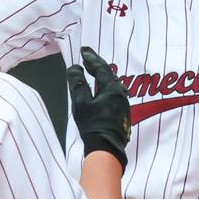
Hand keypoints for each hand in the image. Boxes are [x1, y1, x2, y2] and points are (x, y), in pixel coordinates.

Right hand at [65, 47, 130, 168]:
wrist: (106, 148)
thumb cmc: (93, 125)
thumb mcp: (80, 102)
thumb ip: (77, 83)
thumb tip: (74, 69)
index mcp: (111, 88)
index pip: (101, 67)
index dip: (91, 58)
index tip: (84, 50)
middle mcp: (121, 94)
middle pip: (109, 75)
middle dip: (97, 66)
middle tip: (87, 59)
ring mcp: (123, 105)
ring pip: (112, 85)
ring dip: (102, 77)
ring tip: (94, 73)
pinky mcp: (122, 114)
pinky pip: (114, 95)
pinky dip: (105, 89)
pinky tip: (101, 92)